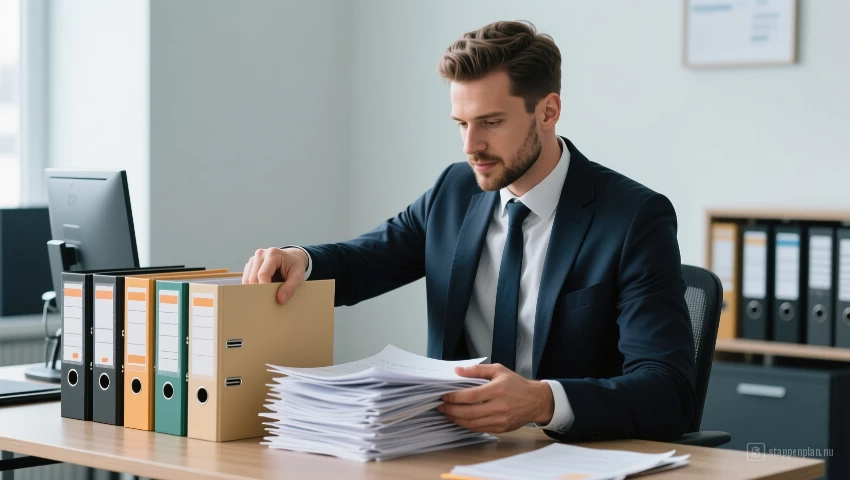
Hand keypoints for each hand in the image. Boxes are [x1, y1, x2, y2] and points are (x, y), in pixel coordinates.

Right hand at [242, 247, 307, 304]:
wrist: (292, 258)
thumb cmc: (295, 266)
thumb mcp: (298, 276)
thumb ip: (290, 288)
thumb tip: (281, 300)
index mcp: (273, 254)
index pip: (263, 274)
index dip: (263, 288)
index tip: (267, 299)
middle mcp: (261, 254)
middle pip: (253, 277)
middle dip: (258, 291)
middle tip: (264, 302)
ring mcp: (254, 259)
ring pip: (247, 279)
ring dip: (253, 289)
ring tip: (262, 297)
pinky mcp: (250, 264)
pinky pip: (246, 278)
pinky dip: (251, 287)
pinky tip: (260, 291)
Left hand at [438, 364, 554, 432]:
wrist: (535, 401)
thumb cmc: (516, 384)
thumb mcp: (498, 370)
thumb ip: (477, 370)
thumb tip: (457, 371)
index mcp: (497, 390)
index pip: (470, 396)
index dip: (454, 397)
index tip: (443, 396)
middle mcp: (499, 407)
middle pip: (469, 412)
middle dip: (451, 411)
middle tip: (440, 407)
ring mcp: (500, 420)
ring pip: (472, 423)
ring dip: (456, 420)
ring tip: (447, 414)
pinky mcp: (501, 429)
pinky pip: (479, 429)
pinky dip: (467, 425)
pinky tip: (459, 419)